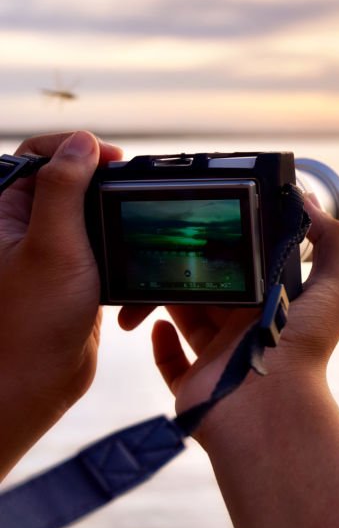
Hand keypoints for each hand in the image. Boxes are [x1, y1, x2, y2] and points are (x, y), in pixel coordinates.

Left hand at [0, 132, 122, 475]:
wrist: (36, 384)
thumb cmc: (31, 323)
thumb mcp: (52, 246)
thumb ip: (64, 190)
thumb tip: (81, 143)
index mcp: (7, 213)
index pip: (37, 156)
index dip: (75, 150)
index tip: (112, 160)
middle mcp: (26, 228)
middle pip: (72, 182)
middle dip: (107, 187)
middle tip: (134, 197)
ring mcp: (53, 253)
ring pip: (94, 216)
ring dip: (119, 224)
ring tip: (137, 233)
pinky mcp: (77, 277)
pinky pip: (106, 249)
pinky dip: (123, 256)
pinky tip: (131, 271)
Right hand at [118, 198, 338, 440]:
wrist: (266, 404)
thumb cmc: (302, 344)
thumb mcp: (335, 286)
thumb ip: (332, 241)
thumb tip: (309, 202)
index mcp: (279, 306)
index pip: (255, 270)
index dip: (237, 247)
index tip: (212, 220)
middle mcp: (250, 330)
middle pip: (216, 289)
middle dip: (196, 267)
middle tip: (170, 241)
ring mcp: (220, 357)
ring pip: (188, 319)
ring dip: (170, 297)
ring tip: (155, 272)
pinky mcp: (194, 383)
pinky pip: (171, 362)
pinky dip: (160, 343)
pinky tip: (154, 325)